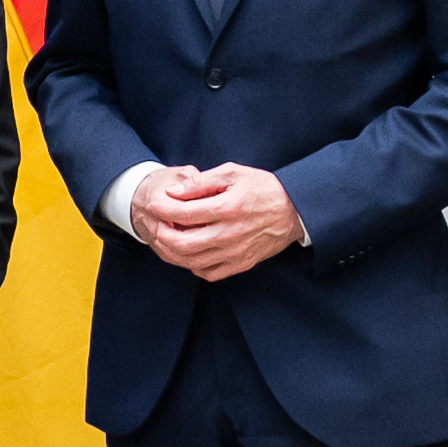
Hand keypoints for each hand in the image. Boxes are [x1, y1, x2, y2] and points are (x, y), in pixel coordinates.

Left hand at [138, 163, 302, 280]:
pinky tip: (188, 253)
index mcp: (228, 208)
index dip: (162, 209)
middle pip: (183, 243)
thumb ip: (201, 182)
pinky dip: (192, 265)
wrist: (294, 211)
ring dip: (172, 253)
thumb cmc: (263, 188)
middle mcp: (230, 234)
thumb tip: (173, 192)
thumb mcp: (233, 174)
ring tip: (165, 239)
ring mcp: (235, 252)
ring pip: (192, 261)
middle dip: (161, 235)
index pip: (184, 213)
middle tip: (155, 225)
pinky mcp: (241, 264)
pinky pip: (208, 272)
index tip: (153, 205)